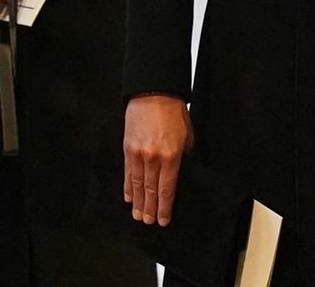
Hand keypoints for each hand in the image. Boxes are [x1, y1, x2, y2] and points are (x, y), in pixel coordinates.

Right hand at [123, 94, 191, 224]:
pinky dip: (128, 186)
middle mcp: (154, 157)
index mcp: (171, 155)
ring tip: (137, 215)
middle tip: (148, 222)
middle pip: (151, 190)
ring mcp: (138, 153)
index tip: (163, 220)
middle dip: (150, 208)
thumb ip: (183, 156)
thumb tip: (178, 172)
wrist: (153, 93)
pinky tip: (128, 196)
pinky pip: (128, 172)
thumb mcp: (187, 136)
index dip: (164, 207)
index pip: (167, 188)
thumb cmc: (173, 112)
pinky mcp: (128, 148)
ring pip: (138, 184)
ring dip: (138, 201)